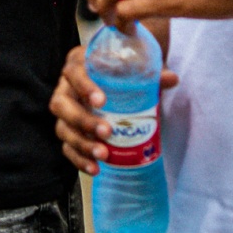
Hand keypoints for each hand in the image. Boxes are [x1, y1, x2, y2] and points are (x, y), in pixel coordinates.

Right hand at [51, 41, 178, 175]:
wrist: (118, 78)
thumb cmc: (123, 68)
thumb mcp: (137, 65)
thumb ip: (153, 71)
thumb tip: (172, 79)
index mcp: (79, 64)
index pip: (74, 73)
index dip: (84, 87)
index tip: (101, 101)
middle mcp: (66, 86)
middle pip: (61, 104)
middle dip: (83, 121)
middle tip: (107, 132)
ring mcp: (66, 110)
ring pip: (63, 128)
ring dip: (82, 144)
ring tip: (103, 155)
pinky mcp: (69, 130)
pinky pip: (67, 147)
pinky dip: (79, 160)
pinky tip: (95, 169)